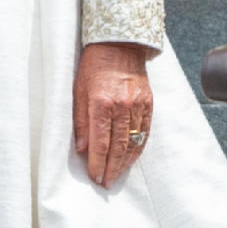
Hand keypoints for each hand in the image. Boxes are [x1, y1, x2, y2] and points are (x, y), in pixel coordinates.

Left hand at [73, 41, 152, 187]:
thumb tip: (82, 148)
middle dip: (111, 168)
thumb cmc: (93, 66)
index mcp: (102, 103)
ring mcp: (138, 105)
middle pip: (118, 146)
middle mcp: (122, 106)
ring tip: (116, 175)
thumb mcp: (78, 90)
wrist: (120, 44)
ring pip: (133, 142)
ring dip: (125, 162)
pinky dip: (138, 148)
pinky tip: (131, 158)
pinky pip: (145, 132)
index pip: (100, 142)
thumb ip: (80, 120)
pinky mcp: (148, 103)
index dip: (97, 162)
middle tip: (105, 183)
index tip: (94, 176)